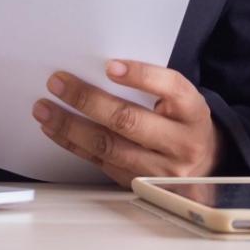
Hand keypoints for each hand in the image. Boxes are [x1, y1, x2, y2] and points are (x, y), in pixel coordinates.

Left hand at [33, 60, 222, 187]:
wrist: (205, 163)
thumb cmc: (183, 120)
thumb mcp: (180, 99)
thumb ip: (152, 86)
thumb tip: (102, 68)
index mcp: (193, 111)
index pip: (169, 87)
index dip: (140, 76)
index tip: (110, 66)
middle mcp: (180, 142)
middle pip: (129, 120)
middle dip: (88, 100)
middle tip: (58, 83)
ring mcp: (159, 169)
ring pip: (108, 146)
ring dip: (70, 126)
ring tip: (45, 109)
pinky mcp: (138, 184)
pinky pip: (100, 163)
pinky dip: (73, 144)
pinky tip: (55, 130)